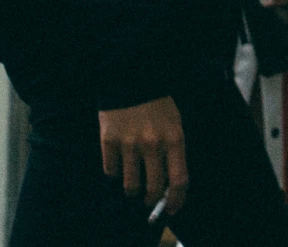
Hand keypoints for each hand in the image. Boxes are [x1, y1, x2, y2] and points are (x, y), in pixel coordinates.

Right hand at [99, 96, 186, 216]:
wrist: (131, 79)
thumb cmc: (157, 104)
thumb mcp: (175, 123)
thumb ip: (174, 151)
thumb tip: (171, 183)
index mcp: (175, 139)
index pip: (179, 180)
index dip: (176, 200)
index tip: (172, 209)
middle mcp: (153, 144)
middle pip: (154, 188)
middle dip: (152, 200)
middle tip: (149, 199)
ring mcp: (129, 144)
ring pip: (130, 185)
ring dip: (133, 189)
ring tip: (134, 183)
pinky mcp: (109, 142)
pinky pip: (110, 172)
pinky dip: (115, 172)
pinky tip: (119, 162)